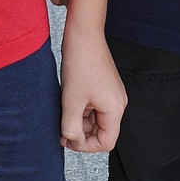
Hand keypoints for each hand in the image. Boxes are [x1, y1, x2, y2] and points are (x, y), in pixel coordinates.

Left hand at [59, 25, 126, 152]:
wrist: (83, 34)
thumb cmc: (80, 64)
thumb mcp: (72, 101)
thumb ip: (71, 127)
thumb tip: (71, 140)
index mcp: (115, 109)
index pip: (106, 142)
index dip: (86, 146)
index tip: (69, 139)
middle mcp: (117, 102)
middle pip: (102, 131)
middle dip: (82, 133)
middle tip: (62, 128)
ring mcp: (111, 93)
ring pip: (96, 118)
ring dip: (80, 120)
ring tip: (64, 112)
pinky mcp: (104, 85)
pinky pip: (94, 106)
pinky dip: (82, 108)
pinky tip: (68, 101)